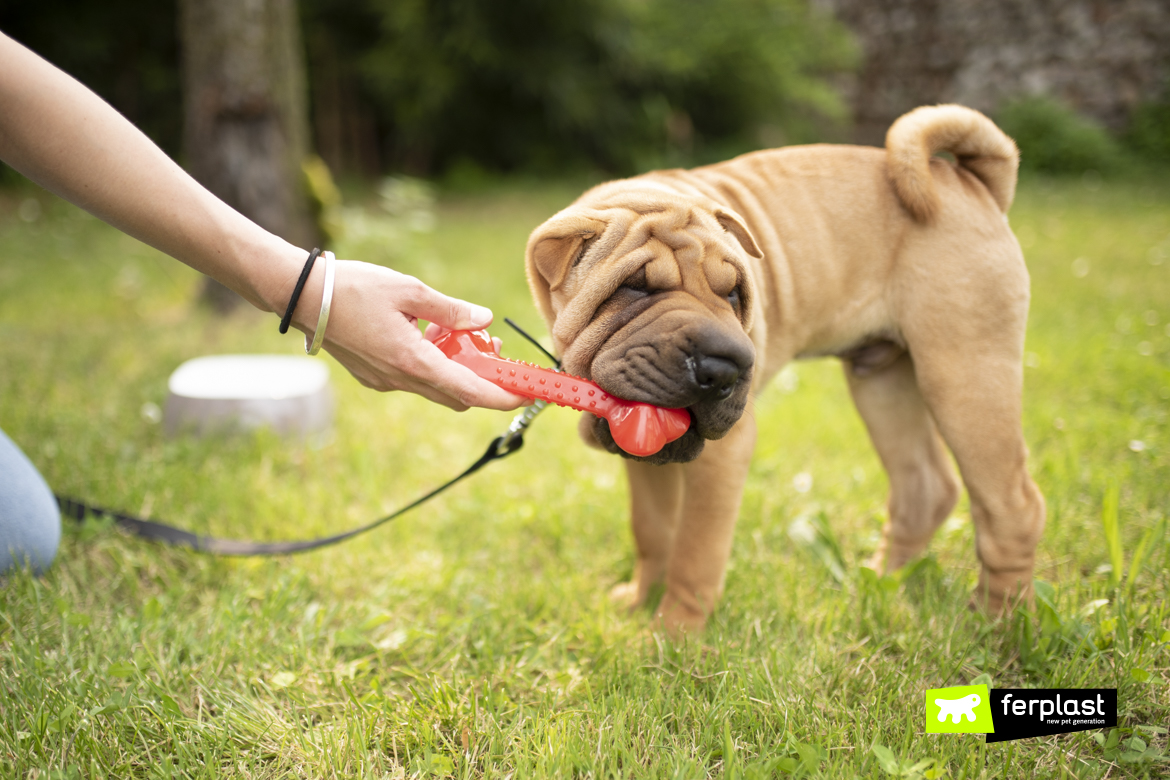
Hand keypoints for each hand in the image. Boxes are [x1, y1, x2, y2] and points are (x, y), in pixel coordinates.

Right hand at [296, 260, 527, 410]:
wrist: (300, 297)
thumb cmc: (353, 287)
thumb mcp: (409, 289)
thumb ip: (450, 309)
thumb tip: (483, 320)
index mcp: (413, 362)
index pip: (472, 392)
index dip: (505, 396)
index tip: (529, 394)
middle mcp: (400, 380)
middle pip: (457, 396)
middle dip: (482, 381)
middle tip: (493, 351)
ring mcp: (384, 383)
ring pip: (435, 388)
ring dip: (454, 370)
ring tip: (457, 335)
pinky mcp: (373, 377)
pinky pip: (413, 380)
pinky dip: (430, 365)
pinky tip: (425, 335)